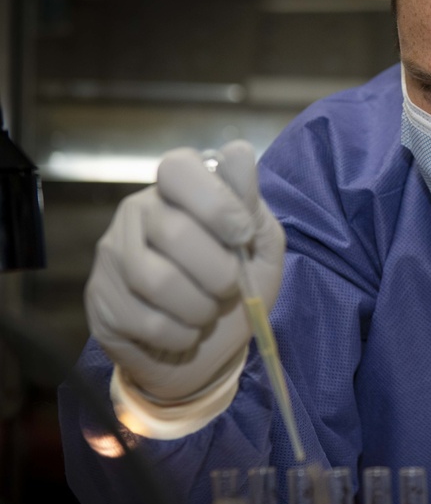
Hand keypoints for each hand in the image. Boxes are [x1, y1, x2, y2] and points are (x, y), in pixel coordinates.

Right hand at [85, 140, 284, 401]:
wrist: (205, 350)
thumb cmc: (235, 290)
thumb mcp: (259, 251)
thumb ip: (252, 208)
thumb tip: (238, 154)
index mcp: (180, 190)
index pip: (179, 167)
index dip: (217, 202)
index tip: (242, 234)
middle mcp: (138, 210)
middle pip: (175, 232)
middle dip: (219, 272)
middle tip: (230, 288)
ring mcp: (112, 252)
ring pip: (157, 280)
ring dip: (200, 308)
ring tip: (207, 312)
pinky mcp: (99, 297)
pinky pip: (145, 321)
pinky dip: (181, 335)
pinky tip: (185, 331)